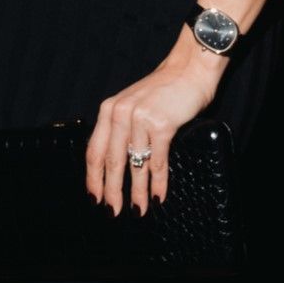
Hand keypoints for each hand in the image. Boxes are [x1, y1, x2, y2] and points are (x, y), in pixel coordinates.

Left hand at [85, 30, 226, 216]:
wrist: (190, 70)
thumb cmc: (164, 90)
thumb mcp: (133, 104)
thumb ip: (122, 128)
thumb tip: (117, 164)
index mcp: (109, 110)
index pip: (94, 150)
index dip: (93, 177)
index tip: (95, 197)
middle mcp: (120, 114)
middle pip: (111, 161)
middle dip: (111, 191)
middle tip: (112, 211)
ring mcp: (140, 119)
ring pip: (135, 165)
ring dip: (136, 192)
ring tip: (138, 210)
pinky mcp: (161, 125)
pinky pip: (157, 161)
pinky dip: (158, 182)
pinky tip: (159, 196)